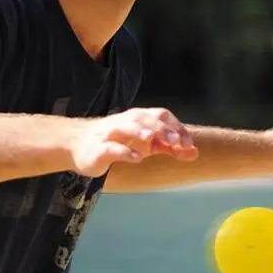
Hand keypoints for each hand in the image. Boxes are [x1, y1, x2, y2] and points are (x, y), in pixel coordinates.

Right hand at [70, 107, 198, 177]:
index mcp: (139, 119)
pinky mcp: (98, 148)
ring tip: (153, 140)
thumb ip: (169, 147)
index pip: (161, 115)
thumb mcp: (146, 144)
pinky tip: (136, 157)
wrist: (78, 146)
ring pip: (126, 127)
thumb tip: (195, 152)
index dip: (175, 127)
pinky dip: (124, 151)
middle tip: (176, 140)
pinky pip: (111, 147)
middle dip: (161, 128)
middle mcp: (126, 122)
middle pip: (145, 118)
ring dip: (141, 132)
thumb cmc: (118, 143)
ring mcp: (110, 134)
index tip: (187, 144)